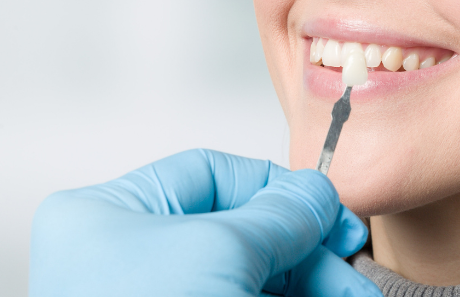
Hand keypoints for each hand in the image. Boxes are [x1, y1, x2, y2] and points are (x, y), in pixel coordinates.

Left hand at [29, 148, 380, 296]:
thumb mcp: (219, 254)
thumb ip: (276, 216)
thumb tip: (313, 193)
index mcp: (106, 215)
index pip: (209, 174)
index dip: (277, 189)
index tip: (328, 211)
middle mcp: (126, 256)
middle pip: (238, 231)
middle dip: (305, 251)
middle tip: (352, 270)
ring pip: (248, 277)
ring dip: (308, 286)